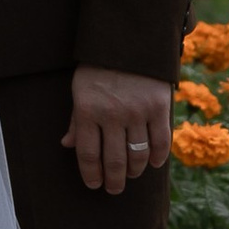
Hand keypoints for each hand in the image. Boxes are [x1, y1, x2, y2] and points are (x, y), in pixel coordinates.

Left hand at [63, 67, 175, 193]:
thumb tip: (67, 145)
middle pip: (114, 161)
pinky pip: (161, 141)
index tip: (95, 185)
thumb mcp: (80, 90)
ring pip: (138, 155)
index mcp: (87, 111)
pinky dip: (158, 157)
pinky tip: (152, 163)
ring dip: (134, 171)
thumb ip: (76, 120)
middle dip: (114, 181)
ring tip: (131, 175)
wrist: (128, 39)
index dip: (91, 175)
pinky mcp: (159, 107)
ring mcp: (137, 112)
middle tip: (114, 189)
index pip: (88, 154)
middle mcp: (112, 115)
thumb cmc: (99, 67)